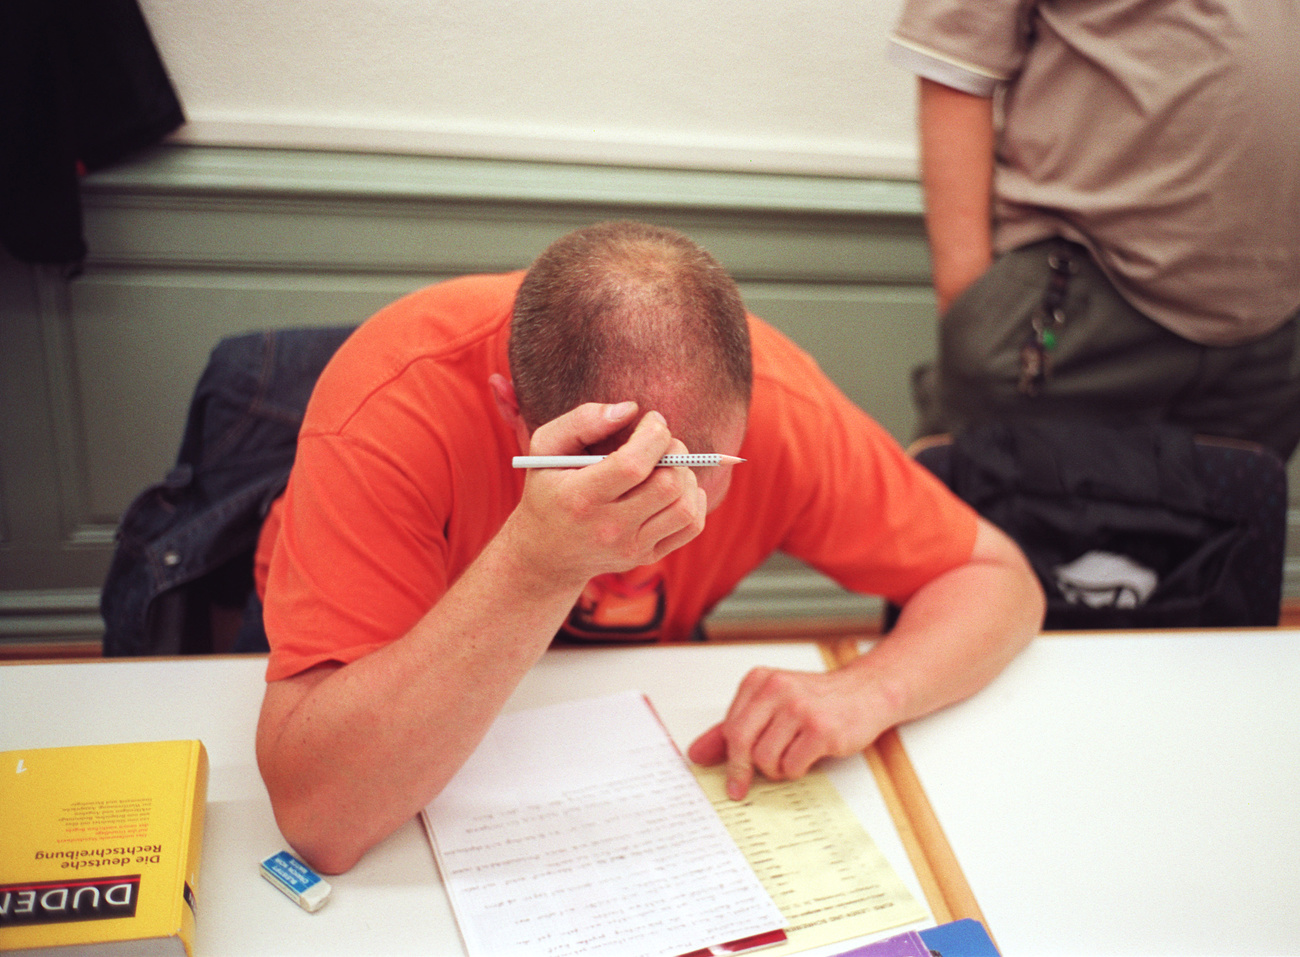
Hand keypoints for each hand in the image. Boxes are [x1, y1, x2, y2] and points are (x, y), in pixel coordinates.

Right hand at [505, 402, 707, 588]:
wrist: (546, 553)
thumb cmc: (548, 489)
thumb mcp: (546, 448)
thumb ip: (582, 420)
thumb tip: (631, 410)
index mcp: (580, 497)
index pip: (634, 465)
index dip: (654, 435)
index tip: (652, 420)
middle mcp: (608, 528)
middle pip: (667, 484)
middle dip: (674, 450)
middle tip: (660, 441)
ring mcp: (631, 547)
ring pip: (684, 506)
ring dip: (685, 475)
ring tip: (666, 465)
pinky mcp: (647, 556)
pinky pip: (692, 525)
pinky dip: (692, 498)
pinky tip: (674, 487)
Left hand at [687, 666, 886, 799]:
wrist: (866, 692)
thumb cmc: (816, 701)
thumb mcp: (771, 706)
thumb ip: (732, 729)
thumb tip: (697, 754)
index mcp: (759, 681)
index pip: (729, 726)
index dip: (728, 757)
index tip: (732, 778)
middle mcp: (777, 689)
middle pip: (740, 741)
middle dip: (740, 770)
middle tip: (742, 787)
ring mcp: (800, 708)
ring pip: (765, 758)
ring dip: (775, 770)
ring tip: (789, 759)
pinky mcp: (821, 729)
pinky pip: (792, 766)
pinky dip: (795, 771)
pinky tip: (807, 757)